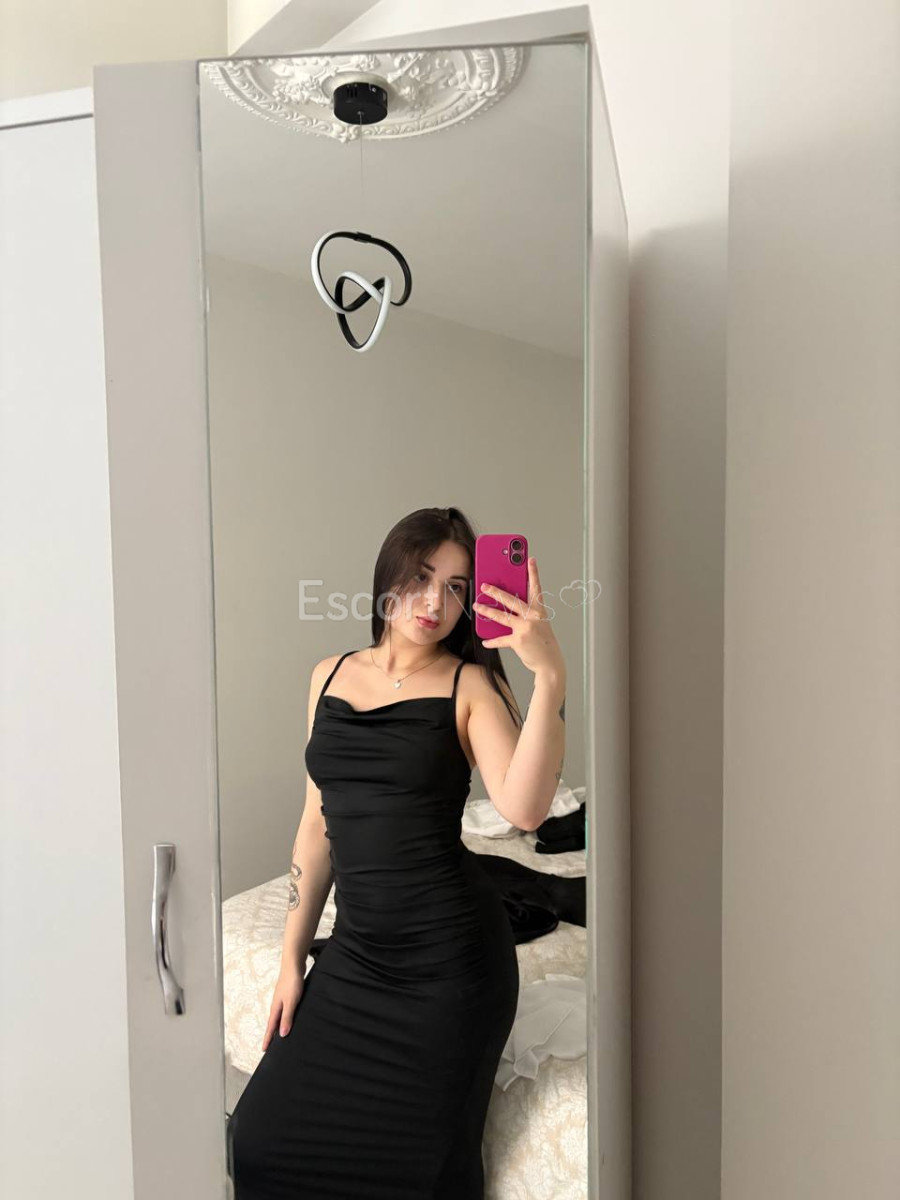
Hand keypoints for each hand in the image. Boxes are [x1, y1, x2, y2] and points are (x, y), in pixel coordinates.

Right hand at [262, 963, 304, 1049]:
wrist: (294, 964)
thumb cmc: (292, 981)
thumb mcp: (291, 1002)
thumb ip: (286, 1017)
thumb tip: (281, 1034)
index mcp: (276, 1008)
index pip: (270, 1028)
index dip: (268, 1039)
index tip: (264, 1050)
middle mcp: (277, 1005)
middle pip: (273, 1023)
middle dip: (271, 1035)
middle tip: (270, 1046)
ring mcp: (282, 999)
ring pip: (279, 1017)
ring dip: (278, 1026)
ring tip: (280, 1035)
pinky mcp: (288, 995)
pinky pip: (285, 1010)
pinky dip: (285, 1018)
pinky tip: (290, 1018)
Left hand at [472, 556, 564, 679]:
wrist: (550, 664)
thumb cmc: (544, 643)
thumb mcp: (540, 625)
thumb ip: (527, 614)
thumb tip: (509, 608)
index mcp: (540, 611)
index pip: (536, 588)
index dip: (533, 573)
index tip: (530, 560)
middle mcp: (533, 617)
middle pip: (511, 600)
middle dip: (496, 591)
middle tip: (484, 585)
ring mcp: (525, 628)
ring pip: (502, 616)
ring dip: (487, 611)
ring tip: (477, 605)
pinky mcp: (518, 641)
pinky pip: (501, 639)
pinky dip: (492, 641)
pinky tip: (485, 641)